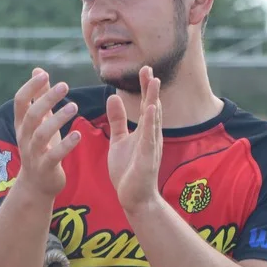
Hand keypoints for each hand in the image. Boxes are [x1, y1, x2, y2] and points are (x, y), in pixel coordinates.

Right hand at [12, 68, 81, 197]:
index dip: (30, 87)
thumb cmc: (40, 148)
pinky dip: (66, 145)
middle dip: (46, 100)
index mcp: (22, 124)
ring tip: (74, 106)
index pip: (20, 102)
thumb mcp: (39, 121)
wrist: (36, 184)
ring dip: (57, 120)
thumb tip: (38, 70)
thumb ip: (39, 96)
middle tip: (64, 85)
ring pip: (41, 134)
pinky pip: (54, 155)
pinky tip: (78, 135)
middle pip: (32, 115)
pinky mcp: (45, 167)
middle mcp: (24, 137)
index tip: (44, 75)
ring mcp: (33, 153)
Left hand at [107, 66, 162, 213]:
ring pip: (153, 119)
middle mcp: (151, 135)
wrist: (134, 198)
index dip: (145, 87)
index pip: (145, 104)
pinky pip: (149, 137)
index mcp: (144, 131)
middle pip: (152, 106)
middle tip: (149, 68)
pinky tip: (151, 109)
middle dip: (150, 88)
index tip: (144, 69)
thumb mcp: (119, 140)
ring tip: (154, 81)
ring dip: (153, 99)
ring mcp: (151, 145)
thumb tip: (112, 97)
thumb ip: (118, 120)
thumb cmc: (128, 170)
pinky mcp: (147, 157)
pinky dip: (151, 122)